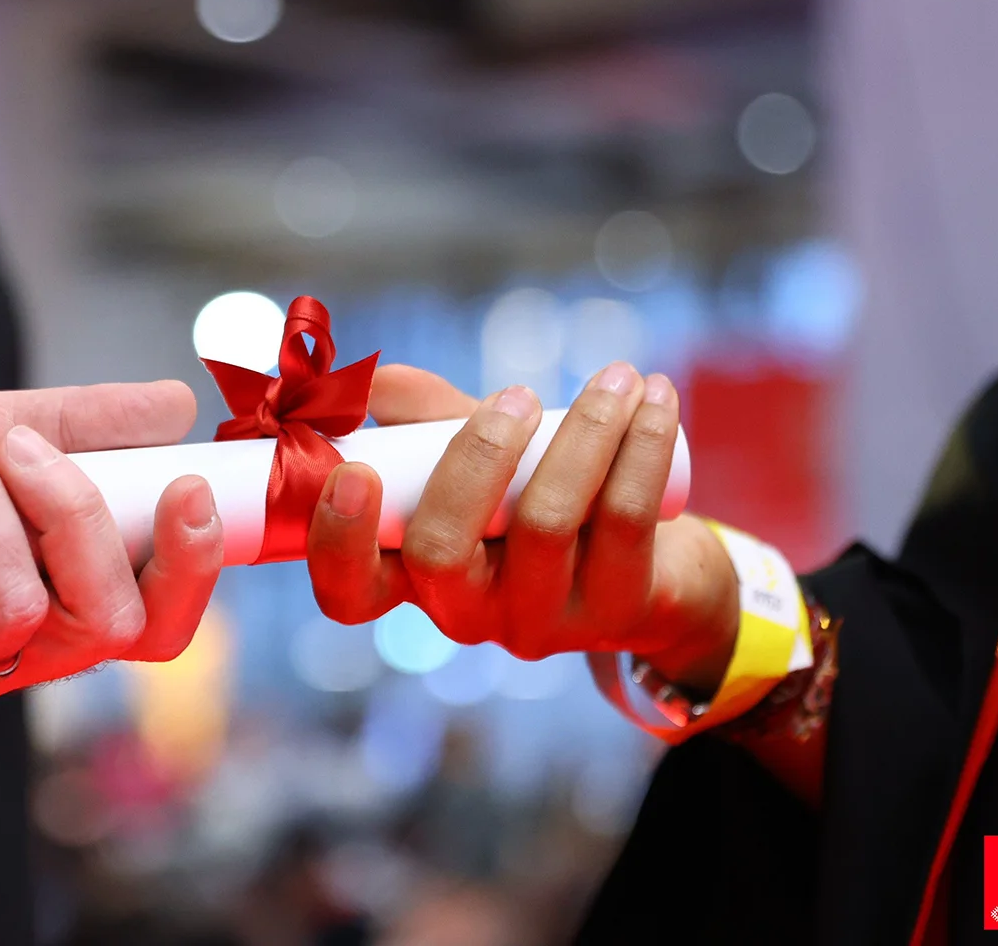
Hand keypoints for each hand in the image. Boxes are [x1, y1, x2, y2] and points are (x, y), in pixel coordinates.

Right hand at [306, 363, 737, 691]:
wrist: (659, 571)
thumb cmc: (542, 503)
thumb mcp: (481, 464)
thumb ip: (424, 419)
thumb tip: (376, 380)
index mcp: (416, 579)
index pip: (350, 593)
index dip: (338, 541)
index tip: (355, 471)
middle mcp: (470, 612)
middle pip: (440, 553)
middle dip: (473, 457)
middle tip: (518, 395)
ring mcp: (544, 620)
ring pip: (546, 524)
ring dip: (582, 432)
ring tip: (616, 378)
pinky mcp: (620, 609)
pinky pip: (625, 519)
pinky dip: (640, 447)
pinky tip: (656, 402)